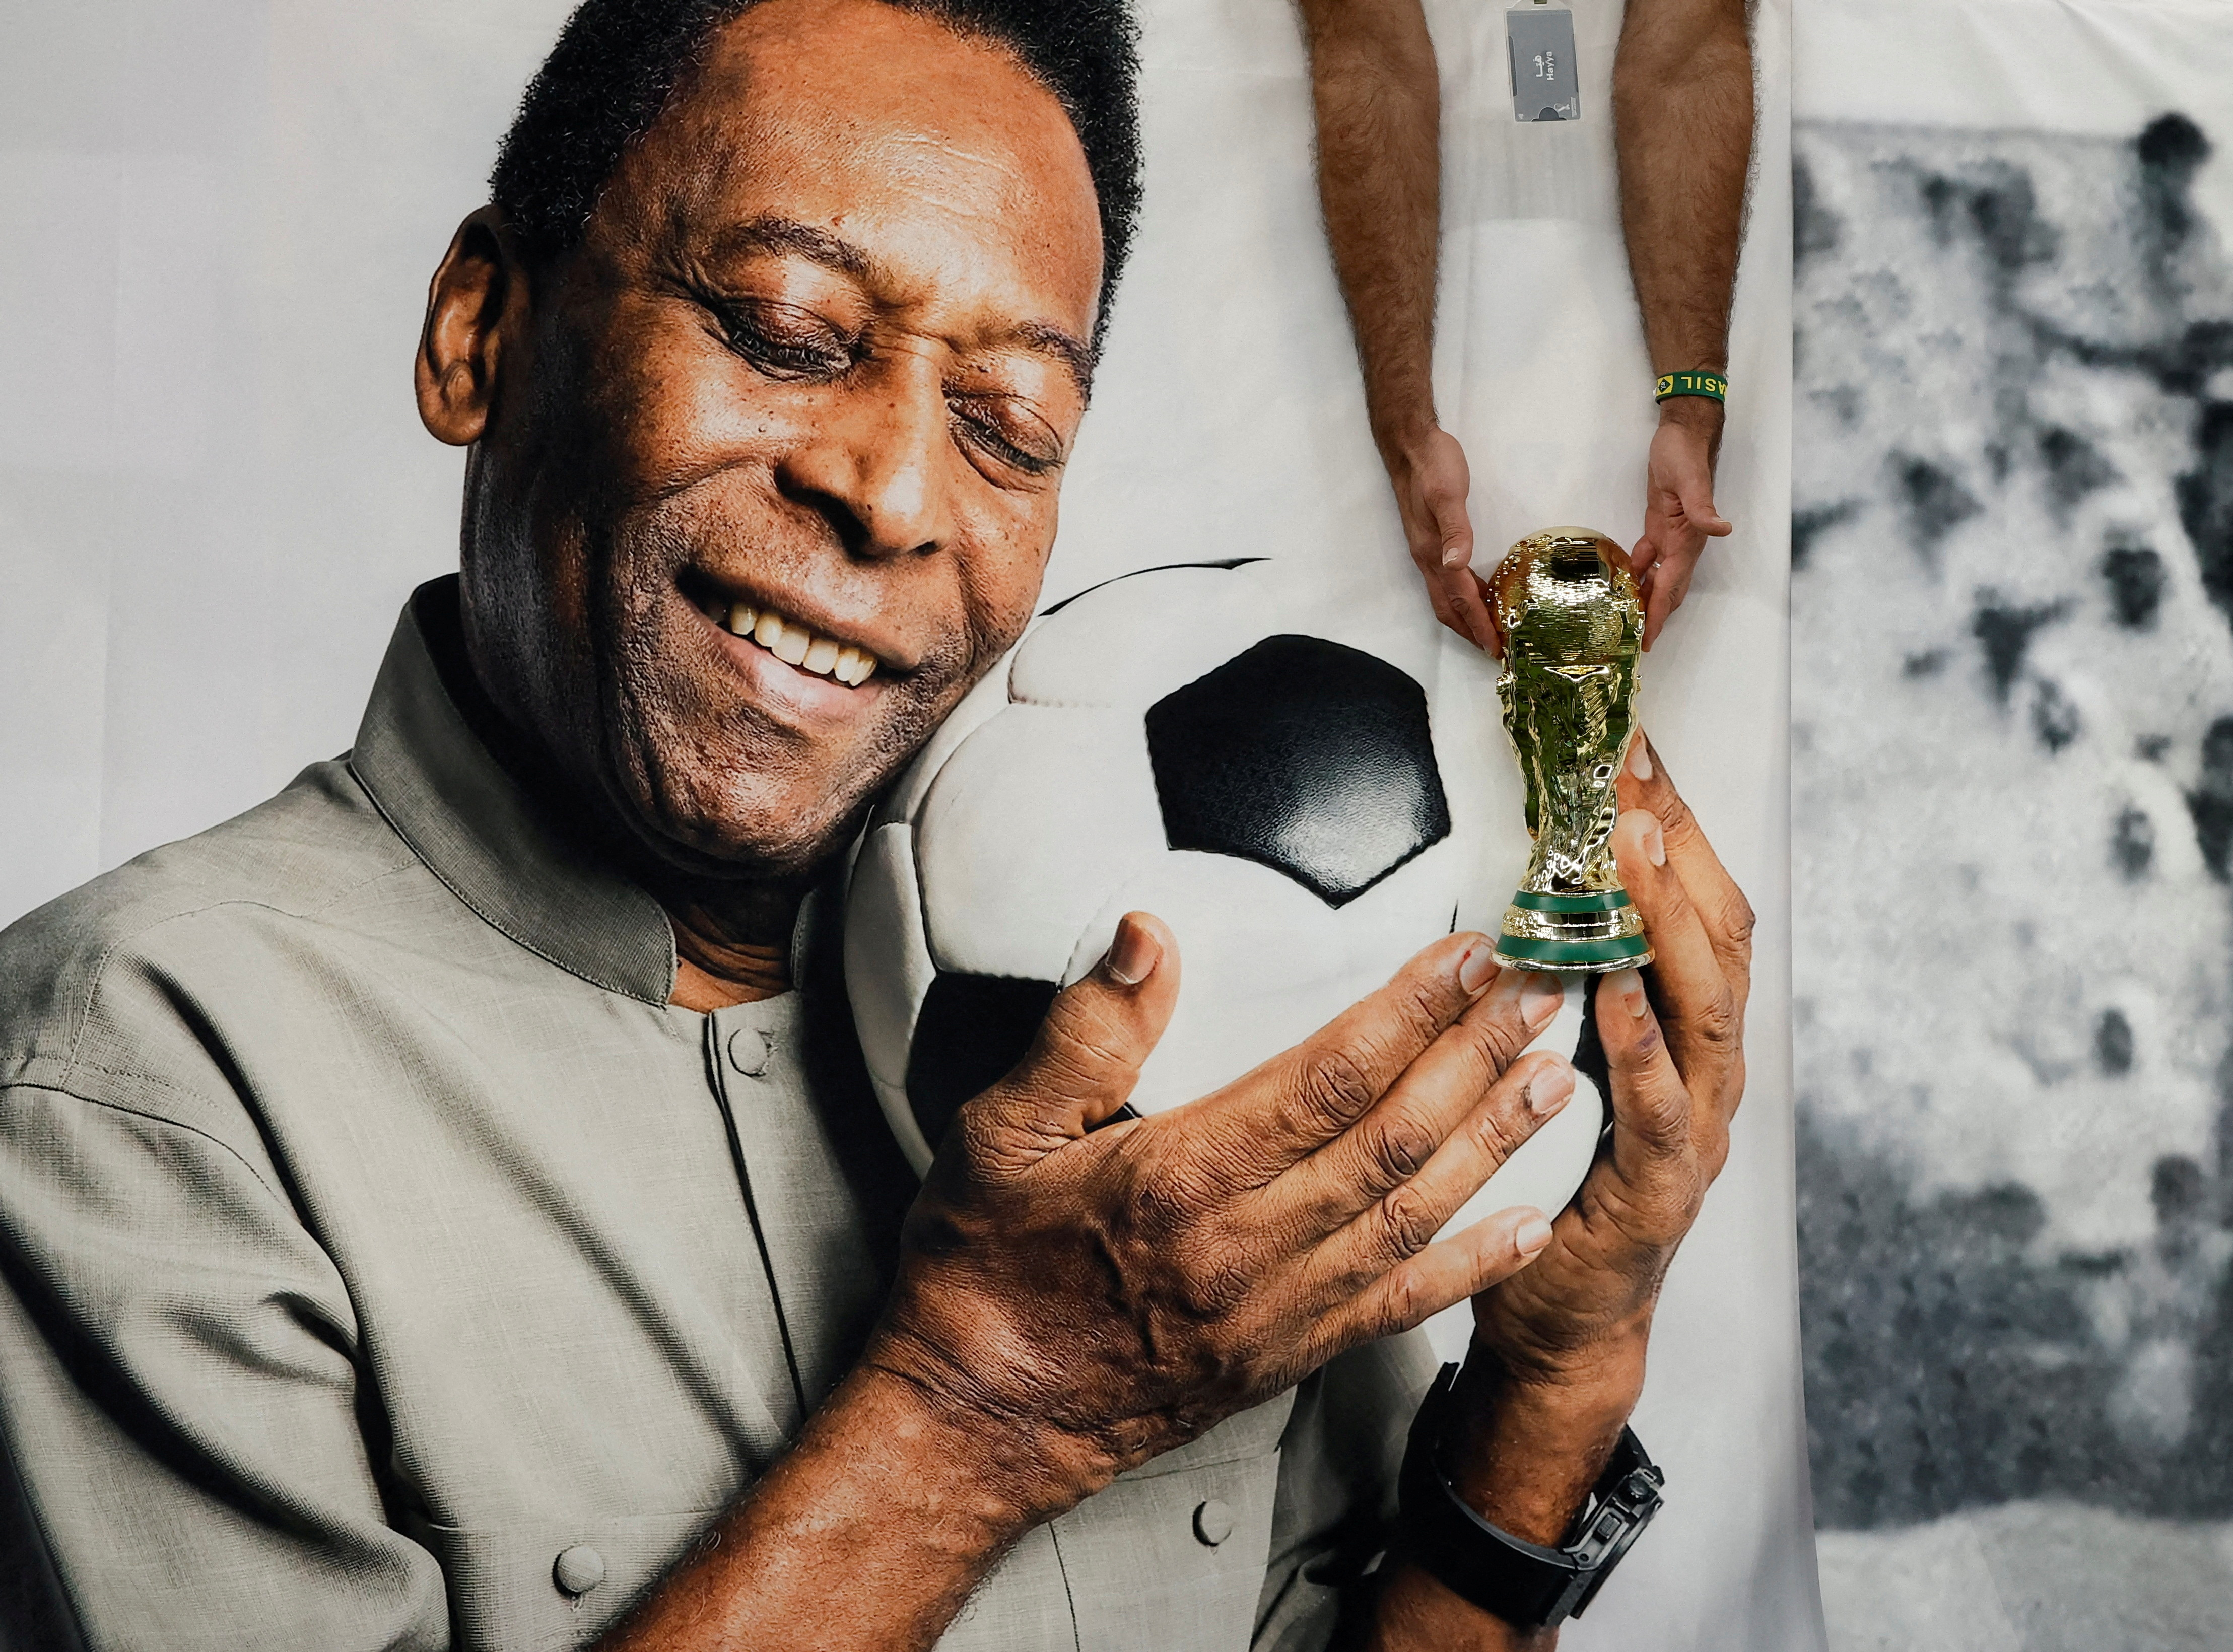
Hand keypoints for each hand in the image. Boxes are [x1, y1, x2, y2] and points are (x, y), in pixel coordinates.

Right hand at [867, 921, 1575, 1518]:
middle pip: (1393, 1139)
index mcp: (1179, 1178)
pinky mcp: (1284, 1359)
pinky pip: (1398, 1309)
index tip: (1467, 957)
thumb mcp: (994, 1135)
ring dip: (1494, 1143)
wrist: (976, 1419)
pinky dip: (1471, 1266)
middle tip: (1543, 996)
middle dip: (1479, 1059)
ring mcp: (1274, 1311)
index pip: (1327, 1078)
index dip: (1410, 1013)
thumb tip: (1146, 940)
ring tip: (1556, 1081)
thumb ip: (1081, 1035)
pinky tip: (1526, 1226)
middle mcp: (1244, 1246)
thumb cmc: (981, 1273)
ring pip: (1413, 1215)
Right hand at [1385, 427, 1499, 653]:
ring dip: (1465, 617)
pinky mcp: (1431, 541)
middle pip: (1447, 607)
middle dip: (1469, 631)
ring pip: (1445, 596)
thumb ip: (1454, 529)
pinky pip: (1447, 580)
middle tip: (1493, 650)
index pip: (1459, 598)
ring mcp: (1427, 551)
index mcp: (1432, 552)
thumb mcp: (1447, 494)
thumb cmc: (1433, 466)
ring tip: (1487, 631)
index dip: (1477, 625)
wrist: (1410, 445)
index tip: (1494, 647)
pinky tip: (1478, 594)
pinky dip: (1462, 596)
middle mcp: (1427, 558)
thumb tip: (1457, 564)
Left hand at [1467, 735, 1752, 1413]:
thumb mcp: (1572, 1065)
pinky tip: (1613, 990)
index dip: (1678, 831)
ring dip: (1669, 923)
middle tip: (1638, 776)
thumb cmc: (1563, 1187)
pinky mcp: (1659, 1191)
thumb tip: (1544, 892)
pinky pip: (1657, 1107)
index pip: (1703, 912)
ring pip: (1706, 1011)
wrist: (1568, 1324)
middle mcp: (1709, 1076)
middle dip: (1681, 851)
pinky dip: (1639, 1043)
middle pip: (1722, 941)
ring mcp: (1695, 1133)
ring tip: (1632, 850)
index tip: (1637, 756)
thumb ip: (1573, 990)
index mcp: (1689, 1040)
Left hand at [1629, 404, 1733, 649]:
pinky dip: (1638, 573)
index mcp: (1687, 540)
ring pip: (1659, 578)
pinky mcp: (1659, 525)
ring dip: (1646, 599)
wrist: (1683, 434)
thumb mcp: (1690, 479)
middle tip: (1636, 642)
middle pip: (1668, 591)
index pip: (1671, 586)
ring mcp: (1670, 536)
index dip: (1660, 614)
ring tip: (1627, 621)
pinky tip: (1622, 584)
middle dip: (1655, 617)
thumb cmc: (1685, 453)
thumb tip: (1723, 529)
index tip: (1649, 640)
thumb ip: (1703, 507)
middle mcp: (1681, 544)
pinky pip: (1649, 558)